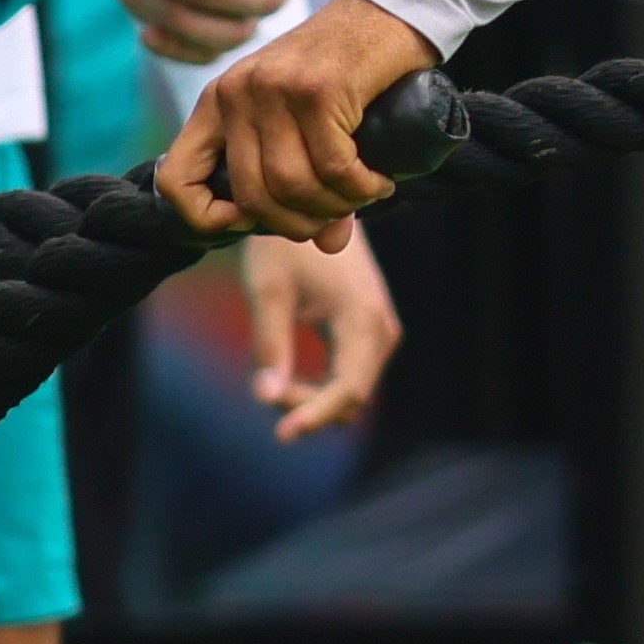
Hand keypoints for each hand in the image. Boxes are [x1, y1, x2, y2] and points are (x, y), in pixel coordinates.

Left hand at [161, 0, 442, 240]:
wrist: (390, 9)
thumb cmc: (346, 73)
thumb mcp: (307, 124)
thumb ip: (308, 184)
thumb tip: (329, 245)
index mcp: (217, 101)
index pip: (175, 179)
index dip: (206, 219)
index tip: (251, 223)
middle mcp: (235, 92)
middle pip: (251, 197)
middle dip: (297, 222)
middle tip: (332, 216)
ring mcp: (273, 88)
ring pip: (293, 186)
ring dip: (335, 206)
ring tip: (362, 194)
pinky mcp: (317, 89)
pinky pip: (334, 168)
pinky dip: (361, 187)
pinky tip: (378, 181)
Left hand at [238, 223, 399, 437]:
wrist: (312, 208)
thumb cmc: (286, 245)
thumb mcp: (269, 292)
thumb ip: (269, 347)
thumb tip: (266, 400)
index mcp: (362, 319)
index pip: (348, 390)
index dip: (315, 417)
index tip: (281, 435)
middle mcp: (381, 330)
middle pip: (349, 398)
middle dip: (307, 406)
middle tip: (262, 385)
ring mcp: (380, 333)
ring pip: (349, 392)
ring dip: (311, 398)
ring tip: (270, 373)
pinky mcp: (369, 333)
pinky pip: (348, 376)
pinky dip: (318, 385)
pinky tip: (285, 372)